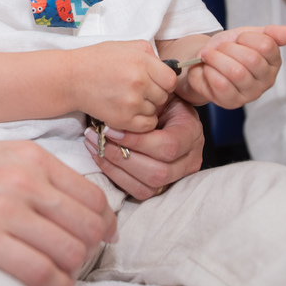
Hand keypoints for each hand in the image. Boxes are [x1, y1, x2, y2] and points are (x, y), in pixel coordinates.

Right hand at [0, 141, 115, 285]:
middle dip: (92, 250)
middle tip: (79, 264)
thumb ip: (27, 172)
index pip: (91, 195)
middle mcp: (22, 179)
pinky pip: (41, 271)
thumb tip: (62, 202)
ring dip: (74, 272)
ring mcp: (2, 208)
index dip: (102, 224)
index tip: (96, 240)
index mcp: (28, 156)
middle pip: (89, 225)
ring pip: (71, 250)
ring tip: (63, 280)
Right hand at [69, 40, 177, 132]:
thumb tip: (166, 66)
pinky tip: (129, 112)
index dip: (163, 81)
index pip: (170, 79)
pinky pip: (147, 125)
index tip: (154, 81)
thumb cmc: (95, 60)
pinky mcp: (123, 119)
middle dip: (154, 94)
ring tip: (128, 99)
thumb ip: (148, 53)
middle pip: (164, 96)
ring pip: (155, 111)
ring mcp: (131, 102)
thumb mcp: (124, 46)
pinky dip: (141, 121)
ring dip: (145, 107)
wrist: (70, 79)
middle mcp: (139, 81)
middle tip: (137, 90)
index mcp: (141, 61)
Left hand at [85, 97, 204, 199]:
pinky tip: (99, 156)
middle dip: (122, 157)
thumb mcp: (159, 93)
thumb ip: (149, 100)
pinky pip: (137, 192)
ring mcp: (176, 177)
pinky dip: (114, 175)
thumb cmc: (159, 100)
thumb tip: (126, 106)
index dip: (137, 141)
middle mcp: (189, 160)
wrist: (165, 111)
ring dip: (114, 167)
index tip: (110, 129)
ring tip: (94, 145)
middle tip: (98, 138)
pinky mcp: (160, 188)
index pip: (168, 146)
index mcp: (191, 134)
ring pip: (147, 187)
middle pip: (158, 172)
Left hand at [184, 25, 285, 108]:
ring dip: (217, 59)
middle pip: (252, 59)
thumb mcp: (248, 34)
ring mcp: (251, 93)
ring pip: (236, 72)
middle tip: (220, 48)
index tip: (238, 39)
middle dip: (229, 48)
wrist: (203, 61)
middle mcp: (267, 80)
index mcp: (274, 61)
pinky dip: (210, 72)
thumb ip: (270, 33)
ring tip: (210, 56)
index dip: (246, 37)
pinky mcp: (233, 102)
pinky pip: (222, 85)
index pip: (267, 45)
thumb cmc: (228, 48)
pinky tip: (208, 69)